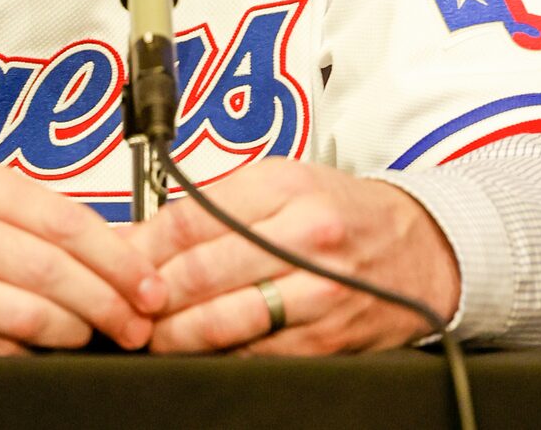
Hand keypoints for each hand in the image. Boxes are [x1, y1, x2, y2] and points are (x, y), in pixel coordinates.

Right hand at [0, 157, 164, 354]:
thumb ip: (42, 218)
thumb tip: (127, 253)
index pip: (60, 220)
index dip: (115, 258)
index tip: (149, 284)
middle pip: (45, 272)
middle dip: (105, 303)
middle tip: (136, 322)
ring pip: (22, 318)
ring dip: (73, 333)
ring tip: (97, 335)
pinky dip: (30, 355)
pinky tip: (46, 350)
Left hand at [144, 159, 460, 355]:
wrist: (419, 249)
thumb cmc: (340, 210)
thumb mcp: (281, 182)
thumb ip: (214, 205)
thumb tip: (144, 234)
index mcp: (286, 188)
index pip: (194, 217)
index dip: (146, 245)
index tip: (120, 260)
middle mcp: (305, 238)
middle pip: (205, 271)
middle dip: (154, 294)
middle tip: (125, 305)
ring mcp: (320, 293)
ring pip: (229, 320)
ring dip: (179, 333)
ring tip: (152, 334)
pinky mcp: (329, 340)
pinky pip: (260, 354)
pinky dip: (222, 356)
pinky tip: (199, 352)